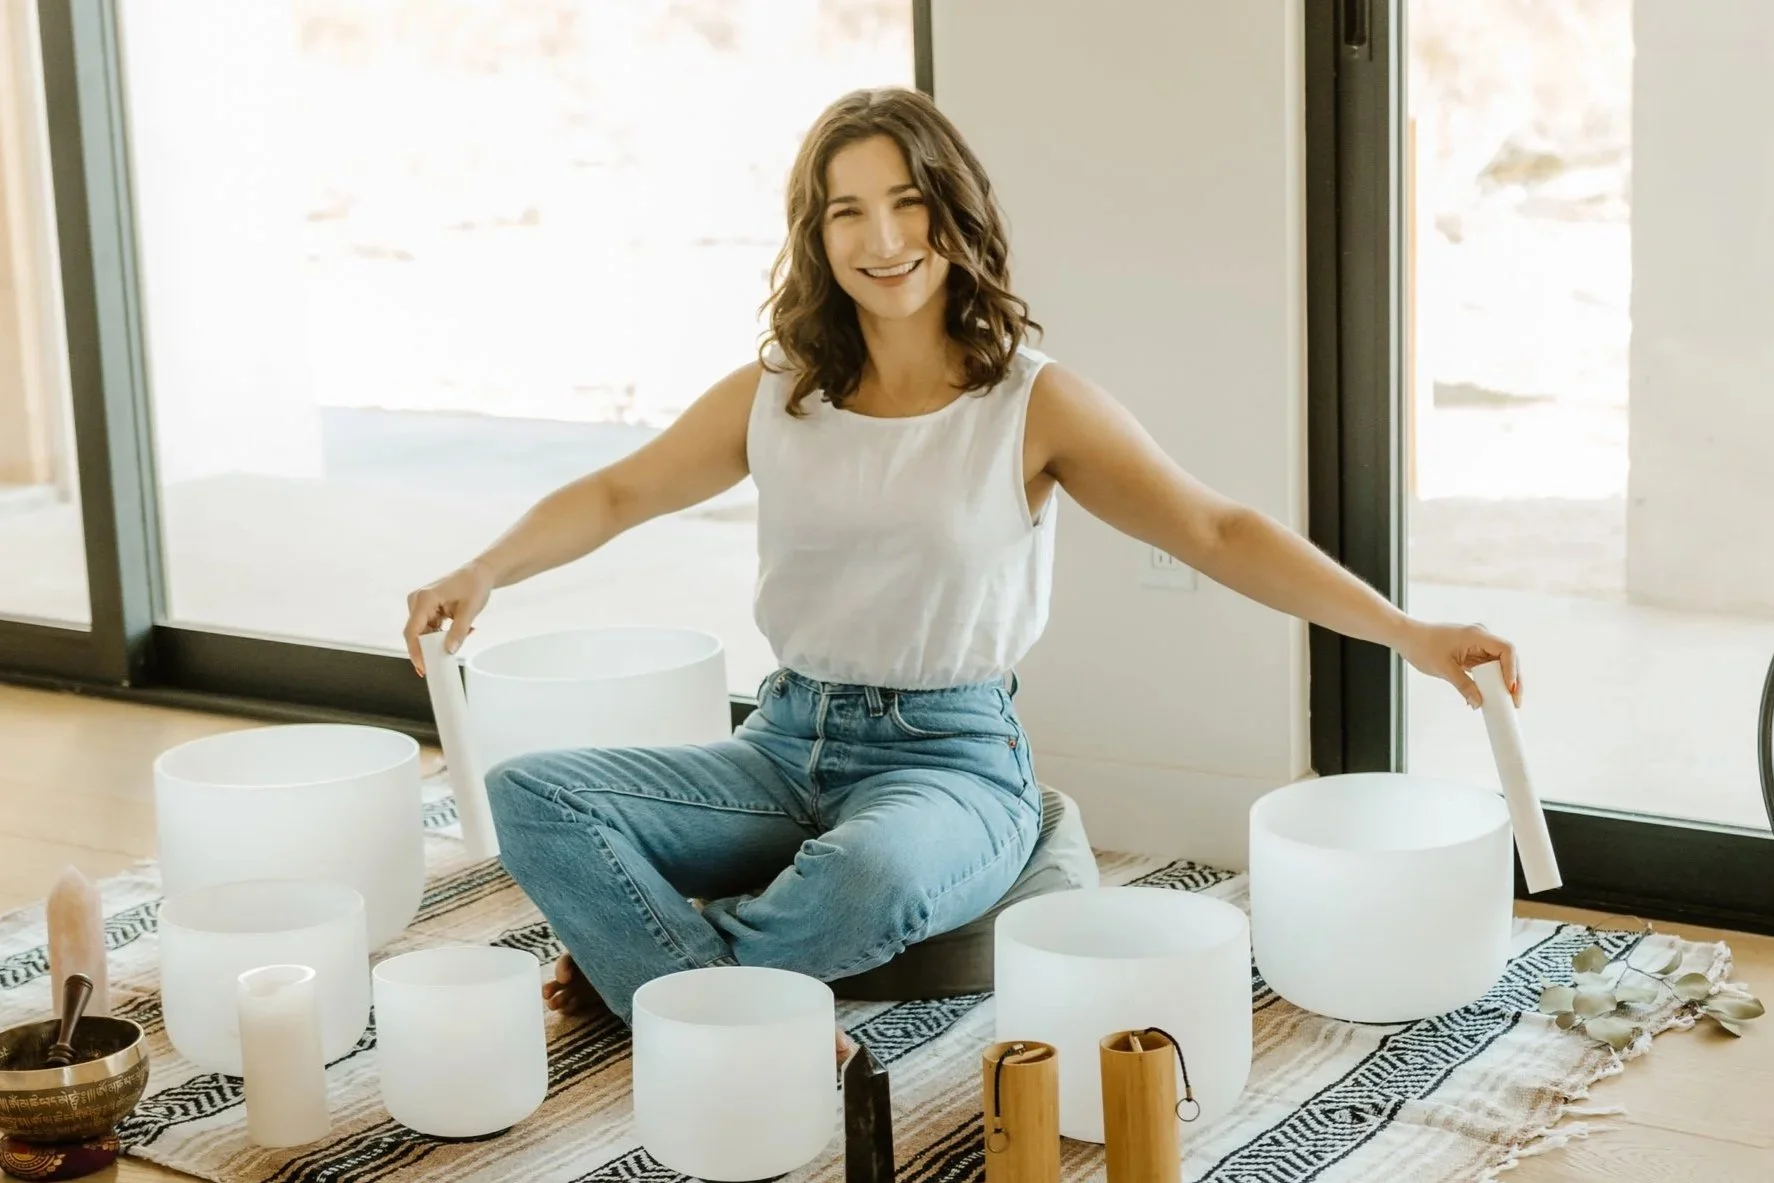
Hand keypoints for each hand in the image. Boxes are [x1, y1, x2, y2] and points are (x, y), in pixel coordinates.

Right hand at [403, 561, 493, 674]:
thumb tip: (449, 651)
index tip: (424, 668)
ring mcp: (420, 605)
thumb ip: (459, 631)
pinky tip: (463, 630)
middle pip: (416, 634)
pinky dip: (443, 634)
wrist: (479, 573)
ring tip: (466, 633)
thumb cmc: (474, 586)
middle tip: (444, 663)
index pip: (412, 631)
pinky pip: (430, 628)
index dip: (416, 652)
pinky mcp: (426, 609)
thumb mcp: (469, 610)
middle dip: (430, 649)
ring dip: (441, 640)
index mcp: (424, 599)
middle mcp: (417, 601)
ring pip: (424, 633)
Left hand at [1396, 619, 1521, 710]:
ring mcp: (1477, 645)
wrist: (1406, 637)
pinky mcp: (1471, 653)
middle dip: (1513, 680)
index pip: (1506, 650)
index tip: (1510, 689)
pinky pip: (1486, 668)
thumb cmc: (1422, 647)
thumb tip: (1479, 703)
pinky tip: (1487, 698)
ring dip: (1502, 683)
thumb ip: (1463, 686)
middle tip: (1514, 703)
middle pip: (1507, 658)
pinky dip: (1489, 682)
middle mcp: (1481, 637)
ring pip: (1499, 665)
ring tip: (1505, 704)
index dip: (1512, 670)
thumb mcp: (1444, 669)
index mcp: (1477, 635)